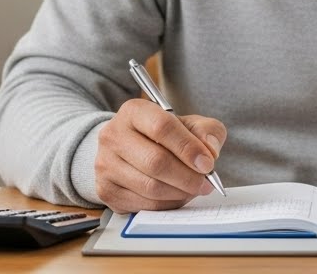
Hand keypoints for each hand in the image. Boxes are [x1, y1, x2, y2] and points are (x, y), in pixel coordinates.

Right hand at [95, 98, 226, 212]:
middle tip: (205, 183)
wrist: (128, 149)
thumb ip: (206, 131)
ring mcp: (105, 164)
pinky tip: (175, 196)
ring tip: (193, 189)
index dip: (189, 148)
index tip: (207, 164)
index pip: (162, 127)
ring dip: (179, 193)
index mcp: (134, 112)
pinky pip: (143, 205)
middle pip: (155, 161)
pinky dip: (166, 204)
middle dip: (187, 177)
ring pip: (150, 187)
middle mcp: (113, 135)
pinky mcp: (106, 190)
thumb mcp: (187, 124)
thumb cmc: (162, 136)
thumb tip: (210, 150)